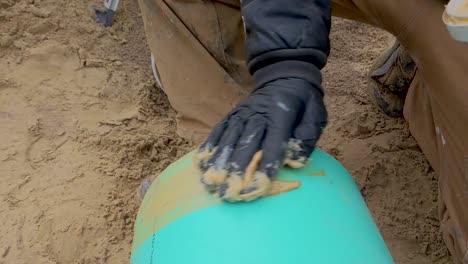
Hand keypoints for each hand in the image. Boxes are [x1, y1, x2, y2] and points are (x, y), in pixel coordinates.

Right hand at [195, 77, 326, 201]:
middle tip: (228, 194)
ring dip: (218, 163)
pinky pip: (218, 131)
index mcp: (281, 116)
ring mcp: (241, 114)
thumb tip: (295, 161)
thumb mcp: (316, 114)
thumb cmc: (302, 101)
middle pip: (245, 145)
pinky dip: (209, 147)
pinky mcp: (231, 114)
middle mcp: (257, 114)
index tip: (255, 190)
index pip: (272, 145)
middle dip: (236, 172)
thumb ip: (308, 137)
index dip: (264, 168)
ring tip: (210, 184)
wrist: (284, 75)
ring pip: (228, 140)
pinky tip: (201, 164)